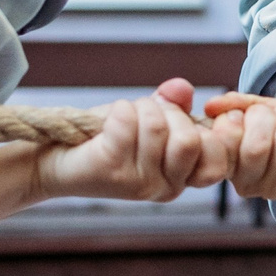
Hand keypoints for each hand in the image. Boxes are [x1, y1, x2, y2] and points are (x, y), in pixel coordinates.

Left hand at [36, 80, 229, 203]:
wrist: (55, 159)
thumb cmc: (107, 137)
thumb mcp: (150, 119)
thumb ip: (174, 105)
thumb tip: (181, 88)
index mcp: (182, 178)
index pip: (220, 162)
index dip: (220, 134)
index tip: (203, 112)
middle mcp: (166, 187)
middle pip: (190, 142)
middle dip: (169, 113)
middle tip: (147, 113)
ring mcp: (139, 183)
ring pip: (159, 128)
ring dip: (140, 109)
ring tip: (125, 116)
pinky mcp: (112, 172)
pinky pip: (127, 124)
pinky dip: (119, 110)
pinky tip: (109, 120)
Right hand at [205, 91, 275, 199]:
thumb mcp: (259, 112)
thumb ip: (236, 105)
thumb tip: (212, 105)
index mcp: (226, 166)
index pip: (224, 142)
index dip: (234, 118)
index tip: (244, 113)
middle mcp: (246, 185)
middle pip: (257, 144)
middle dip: (266, 116)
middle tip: (273, 112)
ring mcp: (275, 189)